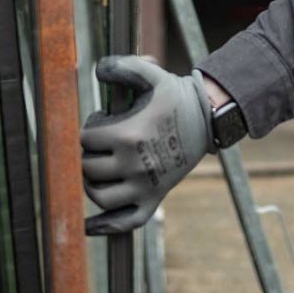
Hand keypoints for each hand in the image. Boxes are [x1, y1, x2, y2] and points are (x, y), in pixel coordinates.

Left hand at [81, 55, 216, 234]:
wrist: (207, 120)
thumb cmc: (175, 96)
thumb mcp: (152, 75)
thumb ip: (123, 66)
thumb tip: (97, 70)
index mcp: (128, 135)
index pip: (86, 139)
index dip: (90, 127)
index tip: (102, 120)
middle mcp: (134, 165)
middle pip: (88, 168)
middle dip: (89, 153)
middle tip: (101, 143)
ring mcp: (144, 186)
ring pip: (99, 195)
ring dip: (91, 183)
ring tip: (98, 169)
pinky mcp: (154, 198)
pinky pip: (124, 222)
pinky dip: (103, 226)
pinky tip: (87, 226)